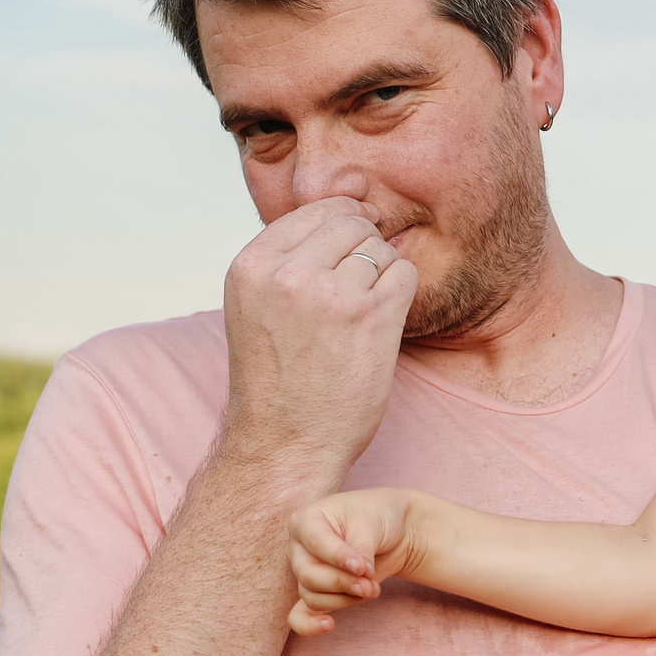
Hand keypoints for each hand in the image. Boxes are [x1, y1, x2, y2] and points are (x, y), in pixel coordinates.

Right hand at [218, 200, 418, 486]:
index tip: (355, 238)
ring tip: (363, 314)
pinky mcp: (370, 317)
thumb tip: (345, 213)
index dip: (342, 220)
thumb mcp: (257, 306)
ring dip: (382, 275)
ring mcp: (329, 294)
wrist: (286, 444)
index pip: (313, 211)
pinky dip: (402, 293)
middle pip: (350, 223)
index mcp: (251, 266)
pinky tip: (383, 322)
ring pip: (379, 249)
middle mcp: (286, 274)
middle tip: (361, 286)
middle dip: (364, 247)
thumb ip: (286, 260)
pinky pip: (405, 274)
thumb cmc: (277, 381)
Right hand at [285, 489, 426, 634]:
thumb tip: (360, 579)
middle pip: (308, 576)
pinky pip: (301, 615)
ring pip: (312, 596)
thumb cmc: (377, 517)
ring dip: (344, 598)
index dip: (338, 558)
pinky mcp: (317, 592)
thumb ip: (361, 550)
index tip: (362, 567)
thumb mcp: (371, 525)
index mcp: (306, 521)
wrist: (392, 531)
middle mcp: (299, 548)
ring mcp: (305, 571)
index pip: (315, 543)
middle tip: (370, 584)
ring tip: (372, 589)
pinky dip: (310, 625)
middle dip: (342, 583)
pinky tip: (328, 625)